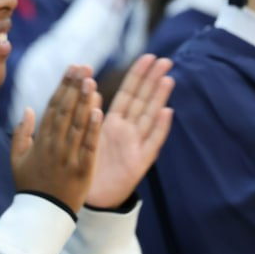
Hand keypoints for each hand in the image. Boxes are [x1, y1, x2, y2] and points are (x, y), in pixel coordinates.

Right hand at [10, 66, 102, 213]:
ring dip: (85, 101)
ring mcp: (69, 157)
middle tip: (84, 67)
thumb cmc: (29, 185)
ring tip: (92, 81)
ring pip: (78, 124)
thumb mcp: (17, 158)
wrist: (42, 214)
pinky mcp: (83, 169)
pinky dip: (94, 128)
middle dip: (75, 87)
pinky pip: (89, 146)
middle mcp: (54, 145)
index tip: (72, 69)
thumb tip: (28, 108)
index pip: (53, 107)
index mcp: (40, 140)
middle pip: (66, 110)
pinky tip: (99, 111)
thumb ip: (21, 132)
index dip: (63, 86)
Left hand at [87, 54, 173, 207]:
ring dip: (159, 97)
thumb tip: (89, 87)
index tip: (147, 56)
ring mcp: (136, 144)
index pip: (128, 93)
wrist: (91, 197)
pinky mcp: (140, 161)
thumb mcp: (87, 135)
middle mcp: (128, 130)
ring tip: (167, 78)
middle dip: (153, 80)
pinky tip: (166, 112)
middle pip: (143, 101)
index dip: (137, 75)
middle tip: (165, 59)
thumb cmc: (87, 165)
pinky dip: (159, 128)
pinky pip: (152, 142)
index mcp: (113, 123)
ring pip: (150, 116)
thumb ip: (90, 113)